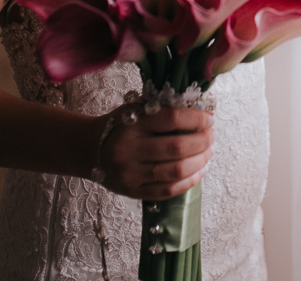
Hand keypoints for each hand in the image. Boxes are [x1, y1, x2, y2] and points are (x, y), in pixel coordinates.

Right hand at [93, 104, 213, 199]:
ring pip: (176, 171)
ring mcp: (131, 174)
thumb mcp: (135, 109)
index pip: (172, 119)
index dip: (197, 119)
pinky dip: (189, 181)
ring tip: (208, 152)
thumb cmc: (119, 125)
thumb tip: (201, 111)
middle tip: (211, 136)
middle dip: (202, 141)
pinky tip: (199, 170)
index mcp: (131, 124)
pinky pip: (168, 190)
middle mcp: (129, 150)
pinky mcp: (133, 192)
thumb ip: (163, 109)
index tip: (209, 118)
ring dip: (200, 161)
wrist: (89, 149)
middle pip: (177, 147)